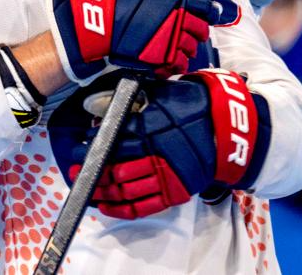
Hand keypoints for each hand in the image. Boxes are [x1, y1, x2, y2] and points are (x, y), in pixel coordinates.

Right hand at [47, 0, 219, 84]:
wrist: (90, 17)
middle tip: (185, 30)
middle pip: (202, 24)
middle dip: (196, 28)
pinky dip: (176, 64)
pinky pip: (180, 63)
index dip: (204, 5)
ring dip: (186, 46)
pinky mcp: (162, 56)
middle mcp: (178, 12)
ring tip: (172, 46)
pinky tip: (167, 60)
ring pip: (193, 45)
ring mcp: (172, 35)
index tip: (201, 10)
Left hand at [48, 70, 268, 218]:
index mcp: (151, 126)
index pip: (112, 140)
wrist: (227, 126)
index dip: (92, 146)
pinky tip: (106, 206)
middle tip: (74, 168)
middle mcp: (156, 152)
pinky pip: (143, 206)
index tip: (78, 147)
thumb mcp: (161, 93)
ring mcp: (166, 175)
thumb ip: (133, 99)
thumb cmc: (192, 103)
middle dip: (91, 169)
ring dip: (101, 189)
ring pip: (125, 188)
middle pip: (114, 166)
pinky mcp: (175, 191)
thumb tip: (102, 104)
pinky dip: (122, 208)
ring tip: (86, 186)